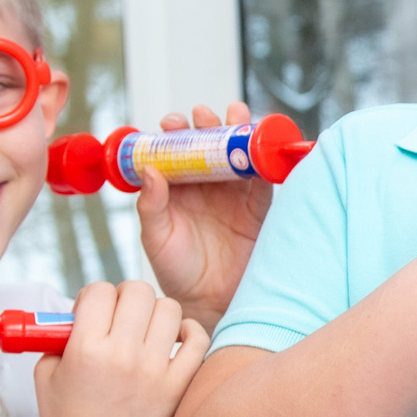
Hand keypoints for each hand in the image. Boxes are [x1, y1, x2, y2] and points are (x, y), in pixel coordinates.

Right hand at [34, 280, 207, 416]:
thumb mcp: (46, 374)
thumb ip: (60, 337)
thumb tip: (80, 312)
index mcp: (84, 349)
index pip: (99, 291)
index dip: (94, 296)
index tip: (92, 310)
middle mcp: (121, 355)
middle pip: (137, 291)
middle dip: (126, 296)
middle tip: (121, 314)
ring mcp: (153, 371)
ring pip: (169, 308)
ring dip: (155, 311)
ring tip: (146, 328)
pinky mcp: (177, 387)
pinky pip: (198, 340)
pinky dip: (189, 331)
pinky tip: (176, 337)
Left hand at [135, 101, 273, 330]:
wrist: (212, 303)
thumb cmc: (177, 272)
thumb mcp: (156, 237)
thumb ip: (151, 205)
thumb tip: (150, 169)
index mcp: (179, 188)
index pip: (178, 151)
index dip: (177, 132)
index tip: (172, 123)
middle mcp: (208, 186)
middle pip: (211, 144)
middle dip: (210, 123)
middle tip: (204, 115)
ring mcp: (235, 194)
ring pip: (239, 154)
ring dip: (239, 132)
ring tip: (234, 114)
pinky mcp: (260, 206)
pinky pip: (265, 178)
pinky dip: (267, 159)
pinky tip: (264, 144)